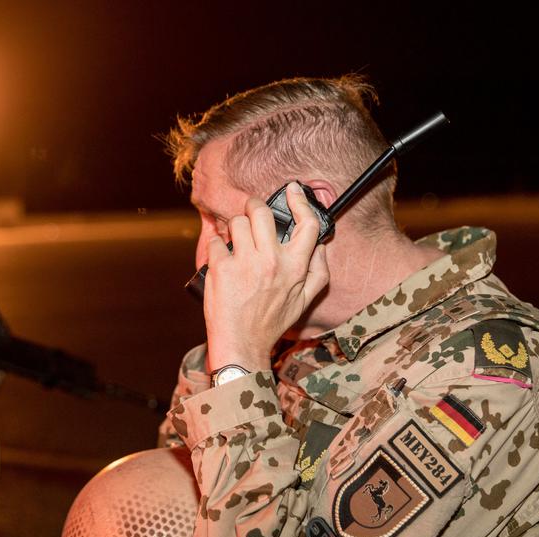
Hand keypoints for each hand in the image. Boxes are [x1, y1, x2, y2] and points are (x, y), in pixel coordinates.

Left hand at [203, 182, 328, 371]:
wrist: (241, 344)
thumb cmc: (271, 323)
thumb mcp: (305, 301)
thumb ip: (319, 272)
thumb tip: (322, 246)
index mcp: (295, 268)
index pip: (306, 225)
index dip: (300, 202)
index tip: (291, 191)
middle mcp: (271, 262)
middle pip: (262, 212)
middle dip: (254, 207)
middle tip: (251, 213)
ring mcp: (244, 263)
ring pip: (237, 223)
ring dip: (235, 229)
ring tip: (236, 244)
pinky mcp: (221, 268)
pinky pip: (216, 241)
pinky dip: (217, 248)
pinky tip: (222, 262)